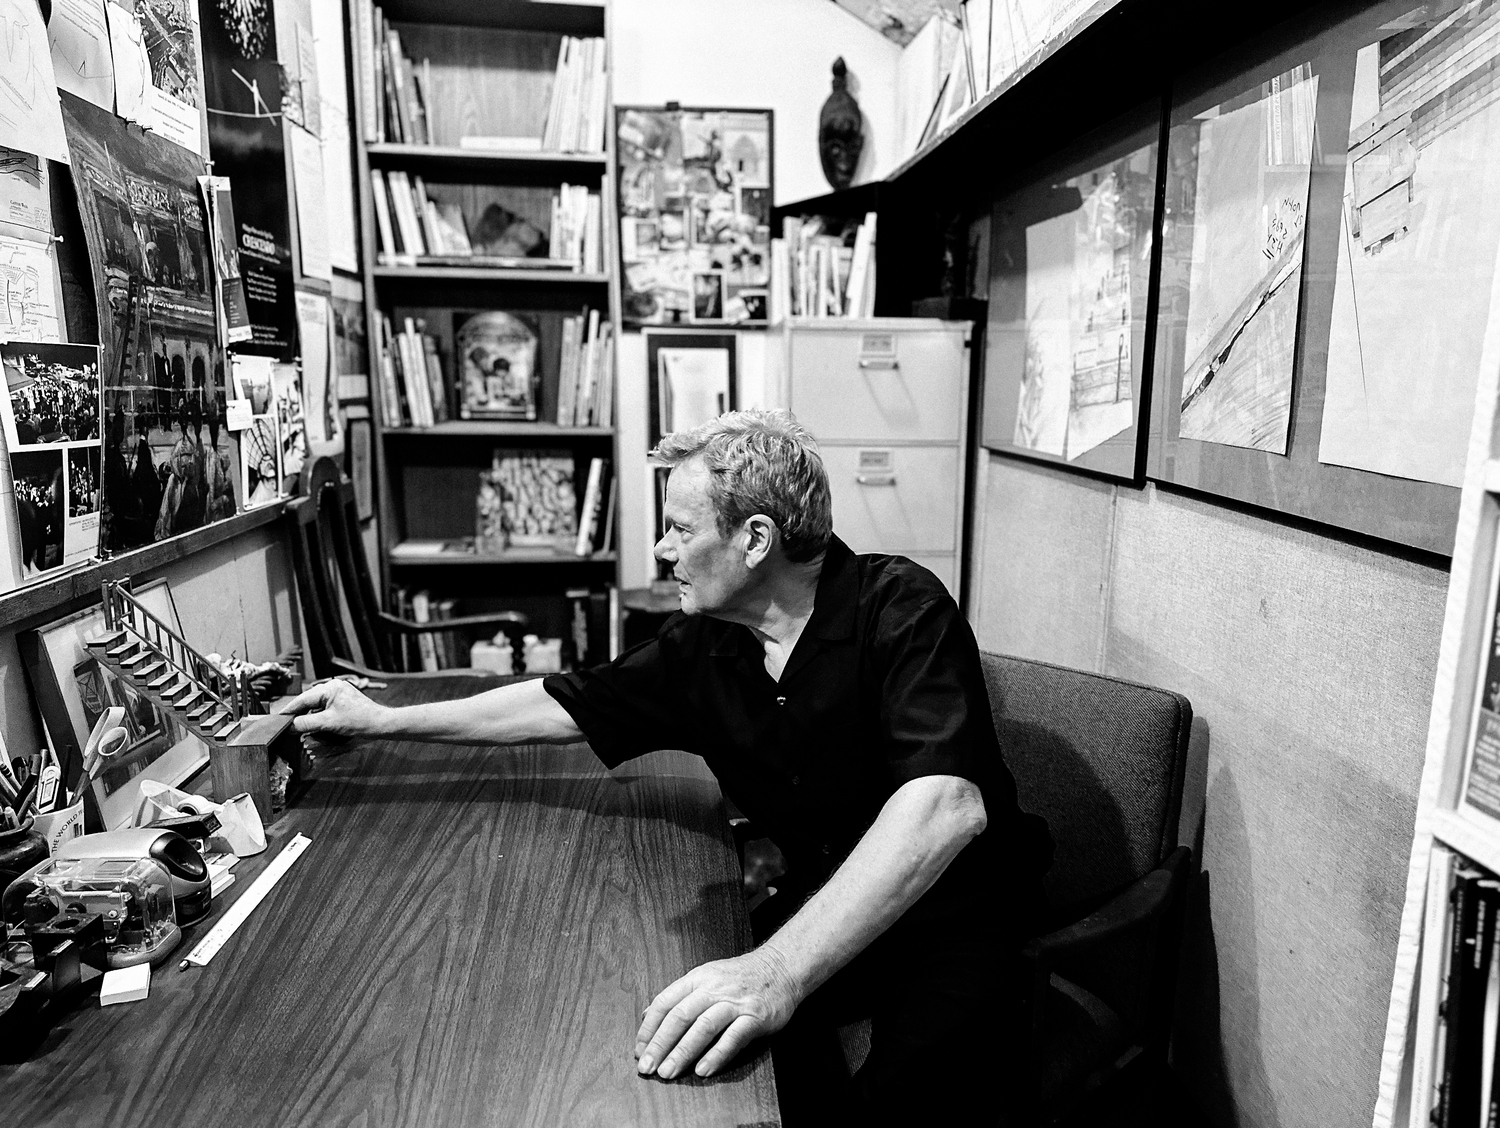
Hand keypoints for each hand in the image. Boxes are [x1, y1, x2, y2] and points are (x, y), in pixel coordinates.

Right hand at [284, 679, 388, 747]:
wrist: (380, 723)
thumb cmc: (359, 721)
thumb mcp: (328, 723)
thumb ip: (306, 724)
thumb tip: (289, 727)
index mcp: (329, 688)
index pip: (302, 699)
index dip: (289, 710)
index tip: (277, 719)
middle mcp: (333, 687)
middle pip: (308, 701)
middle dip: (297, 713)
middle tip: (284, 725)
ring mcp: (338, 693)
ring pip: (315, 704)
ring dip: (307, 716)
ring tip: (296, 726)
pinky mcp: (342, 700)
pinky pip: (324, 707)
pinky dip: (317, 715)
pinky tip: (312, 723)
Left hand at [634, 948, 800, 1079]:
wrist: (781, 967)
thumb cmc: (741, 976)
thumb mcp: (705, 977)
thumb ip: (677, 997)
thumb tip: (646, 1015)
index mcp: (697, 978)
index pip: (665, 1002)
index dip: (649, 1028)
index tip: (639, 1049)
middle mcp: (713, 988)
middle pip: (680, 1016)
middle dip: (660, 1044)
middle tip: (647, 1066)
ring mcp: (735, 1002)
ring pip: (703, 1027)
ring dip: (682, 1052)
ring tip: (668, 1071)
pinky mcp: (755, 1017)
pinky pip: (733, 1037)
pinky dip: (716, 1055)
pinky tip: (703, 1069)